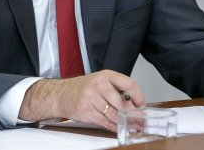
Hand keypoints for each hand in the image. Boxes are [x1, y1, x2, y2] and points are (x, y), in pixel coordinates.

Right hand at [19, 70, 144, 131]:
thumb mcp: (100, 82)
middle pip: (122, 103)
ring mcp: (91, 97)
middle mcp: (99, 84)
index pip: (129, 83)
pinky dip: (113, 127)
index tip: (142, 106)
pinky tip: (118, 128)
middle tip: (140, 121)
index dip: (138, 96)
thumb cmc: (83, 88)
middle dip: (133, 115)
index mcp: (106, 75)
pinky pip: (104, 121)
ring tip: (132, 126)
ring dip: (124, 123)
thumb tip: (135, 105)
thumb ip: (116, 90)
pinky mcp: (86, 110)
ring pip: (113, 114)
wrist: (61, 94)